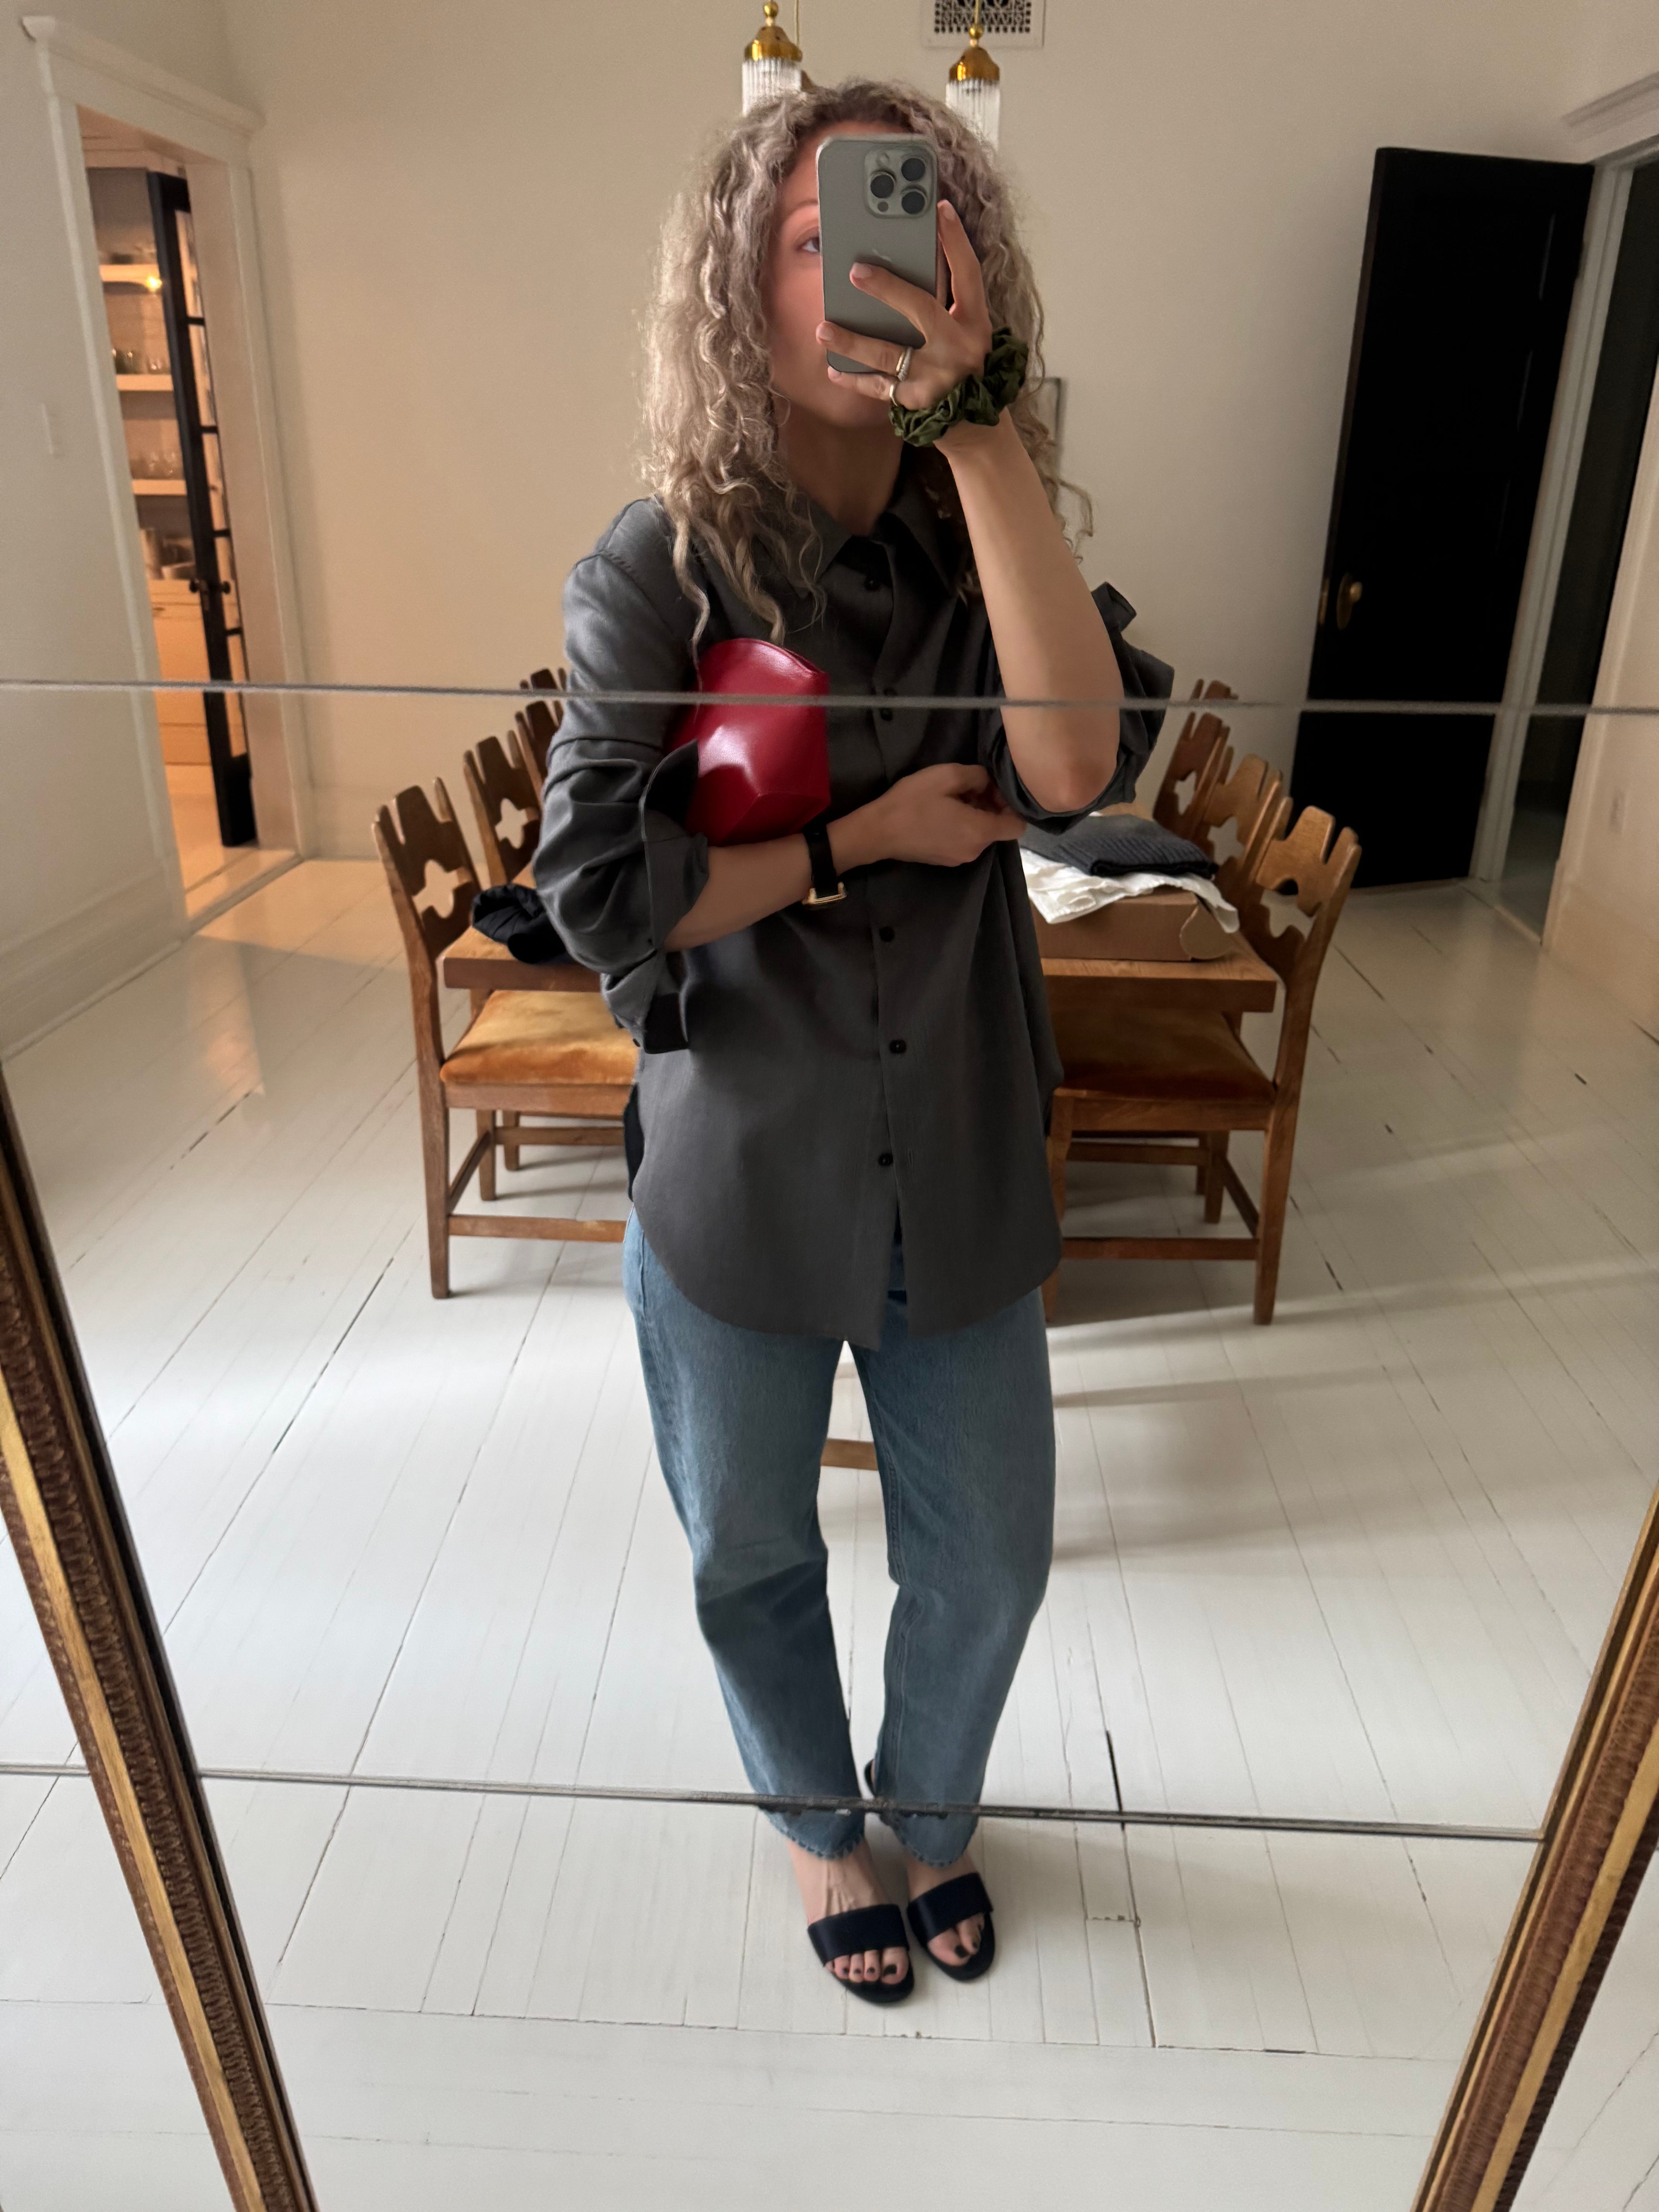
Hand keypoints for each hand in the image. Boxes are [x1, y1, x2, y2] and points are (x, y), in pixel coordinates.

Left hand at [815, 201, 993, 412]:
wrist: (973, 421)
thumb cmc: (962, 361)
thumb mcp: (965, 328)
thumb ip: (943, 300)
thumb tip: (904, 261)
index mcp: (975, 321)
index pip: (968, 274)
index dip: (956, 241)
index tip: (940, 208)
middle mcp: (959, 347)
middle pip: (923, 310)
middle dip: (889, 289)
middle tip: (856, 271)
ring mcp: (937, 376)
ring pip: (889, 354)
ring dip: (853, 343)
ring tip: (823, 331)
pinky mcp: (917, 401)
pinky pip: (879, 388)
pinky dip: (855, 380)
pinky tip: (833, 371)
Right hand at [841, 763, 1024, 869]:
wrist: (877, 832)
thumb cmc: (912, 802)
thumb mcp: (946, 776)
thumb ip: (977, 776)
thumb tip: (987, 781)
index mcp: (979, 832)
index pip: (1017, 826)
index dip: (1012, 806)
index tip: (995, 790)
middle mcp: (975, 851)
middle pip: (997, 829)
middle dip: (991, 807)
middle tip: (971, 787)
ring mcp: (959, 859)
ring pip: (980, 835)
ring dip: (975, 816)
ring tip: (953, 798)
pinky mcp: (945, 860)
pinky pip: (964, 841)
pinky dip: (961, 827)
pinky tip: (942, 813)